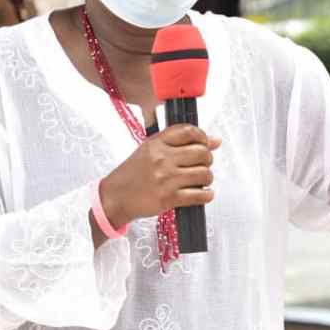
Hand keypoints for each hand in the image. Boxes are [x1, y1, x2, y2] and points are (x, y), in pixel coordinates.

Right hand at [99, 124, 220, 225]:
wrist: (115, 197)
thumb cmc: (132, 174)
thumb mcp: (149, 151)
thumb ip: (179, 144)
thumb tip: (214, 141)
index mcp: (156, 144)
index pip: (188, 131)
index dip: (202, 136)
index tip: (204, 142)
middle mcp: (162, 159)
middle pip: (201, 152)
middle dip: (207, 159)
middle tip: (202, 164)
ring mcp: (166, 179)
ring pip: (204, 174)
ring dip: (207, 177)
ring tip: (201, 180)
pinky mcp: (168, 198)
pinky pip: (199, 195)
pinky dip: (206, 195)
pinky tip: (203, 194)